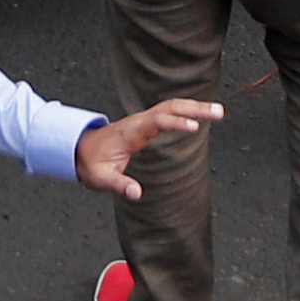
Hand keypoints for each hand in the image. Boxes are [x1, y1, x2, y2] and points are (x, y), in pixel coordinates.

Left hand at [72, 95, 224, 199]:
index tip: (194, 126)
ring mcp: (143, 121)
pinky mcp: (146, 124)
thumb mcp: (101, 178)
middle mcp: (139, 121)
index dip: (176, 123)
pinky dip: (186, 110)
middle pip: (171, 107)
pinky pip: (169, 112)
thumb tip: (137, 193)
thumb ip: (119, 185)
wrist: (80, 149)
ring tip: (218, 111)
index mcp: (131, 132)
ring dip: (195, 106)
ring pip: (172, 106)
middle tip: (219, 112)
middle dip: (195, 108)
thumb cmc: (91, 163)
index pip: (157, 122)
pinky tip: (201, 114)